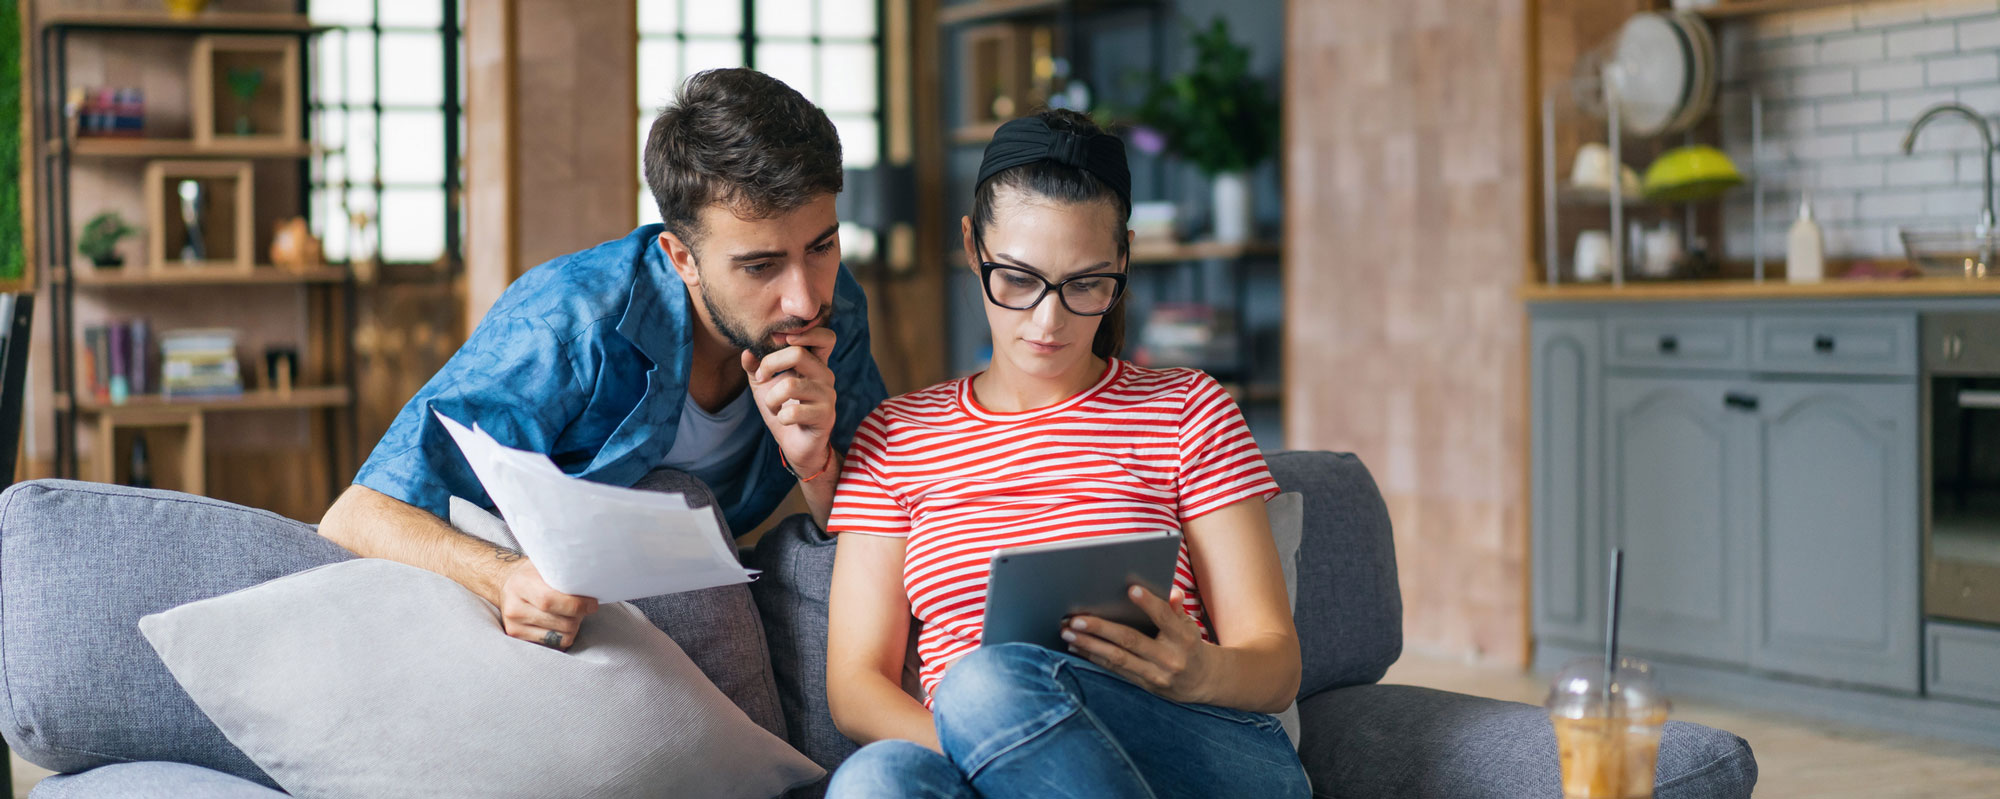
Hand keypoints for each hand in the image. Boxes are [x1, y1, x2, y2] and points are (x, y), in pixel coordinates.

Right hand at [497, 559, 598, 650]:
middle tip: (585, 607)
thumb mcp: (545, 566)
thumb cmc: (532, 574)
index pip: (550, 600)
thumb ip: (563, 574)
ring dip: (573, 627)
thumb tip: (592, 583)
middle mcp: (514, 608)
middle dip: (579, 616)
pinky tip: (562, 622)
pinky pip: (554, 644)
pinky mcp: (519, 638)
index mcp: (521, 584)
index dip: (576, 605)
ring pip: (560, 637)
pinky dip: (564, 635)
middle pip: (560, 622)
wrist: (506, 584)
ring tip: (571, 614)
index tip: (592, 603)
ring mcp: (515, 626)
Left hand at [742, 326, 838, 475]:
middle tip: (761, 376)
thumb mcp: (764, 385)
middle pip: (798, 353)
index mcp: (815, 363)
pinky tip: (783, 420)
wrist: (796, 444)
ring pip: (790, 385)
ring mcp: (827, 396)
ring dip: (771, 398)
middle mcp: (825, 375)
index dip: (805, 332)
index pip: (825, 337)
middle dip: (770, 364)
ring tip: (772, 406)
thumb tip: (747, 352)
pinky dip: (779, 417)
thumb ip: (755, 366)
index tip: (779, 341)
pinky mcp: (824, 416)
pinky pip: (792, 412)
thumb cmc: (783, 409)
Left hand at [1062, 585, 1213, 703]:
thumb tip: (1172, 591)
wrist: (1204, 681)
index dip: (1149, 604)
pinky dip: (1094, 657)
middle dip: (1101, 629)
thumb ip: (1177, 609)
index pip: (1165, 618)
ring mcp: (1156, 675)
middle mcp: (1170, 659)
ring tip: (1067, 633)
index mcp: (1184, 638)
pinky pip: (1115, 670)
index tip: (1131, 589)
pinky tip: (1076, 647)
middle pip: (1131, 640)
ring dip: (1089, 645)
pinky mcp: (1144, 685)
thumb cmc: (1190, 644)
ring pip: (1117, 658)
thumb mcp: (1190, 625)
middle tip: (1076, 619)